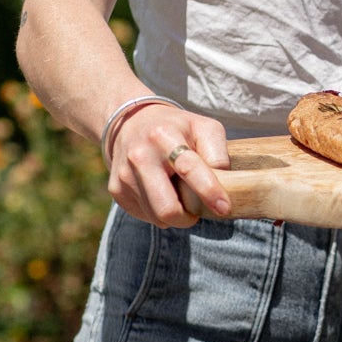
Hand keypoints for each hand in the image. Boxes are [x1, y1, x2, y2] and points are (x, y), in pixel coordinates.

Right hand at [105, 103, 231, 226]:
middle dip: (187, 218)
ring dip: (175, 215)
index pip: (188, 168)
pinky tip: (161, 192)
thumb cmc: (177, 129)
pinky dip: (158, 211)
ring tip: (178, 194)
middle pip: (166, 208)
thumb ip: (217, 152)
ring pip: (157, 217)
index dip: (209, 191)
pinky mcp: (116, 189)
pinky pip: (145, 216)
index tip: (223, 208)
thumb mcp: (203, 127)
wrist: (131, 122)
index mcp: (164, 136)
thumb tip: (225, 184)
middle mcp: (140, 156)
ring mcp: (124, 174)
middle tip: (197, 210)